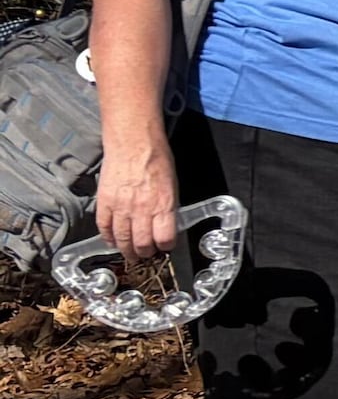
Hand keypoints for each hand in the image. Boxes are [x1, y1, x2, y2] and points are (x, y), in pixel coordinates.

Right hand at [90, 139, 177, 270]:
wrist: (133, 143)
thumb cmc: (156, 159)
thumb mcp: (172, 185)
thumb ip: (168, 207)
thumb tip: (167, 224)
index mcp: (163, 204)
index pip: (165, 238)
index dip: (165, 246)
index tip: (164, 247)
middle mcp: (142, 209)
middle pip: (142, 243)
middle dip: (144, 253)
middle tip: (144, 255)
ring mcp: (121, 207)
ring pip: (122, 239)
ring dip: (126, 250)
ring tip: (129, 254)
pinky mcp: (104, 202)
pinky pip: (104, 227)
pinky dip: (108, 237)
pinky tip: (112, 241)